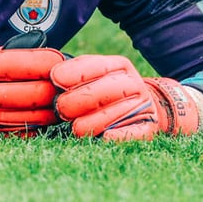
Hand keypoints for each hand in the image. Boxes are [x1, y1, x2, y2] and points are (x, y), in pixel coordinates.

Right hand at [0, 34, 64, 133]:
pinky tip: (46, 119)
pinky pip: (16, 132)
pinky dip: (35, 127)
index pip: (14, 64)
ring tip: (61, 102)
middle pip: (23, 94)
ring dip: (48, 111)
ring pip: (23, 116)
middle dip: (50, 89)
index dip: (42, 62)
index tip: (60, 59)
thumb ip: (5, 56)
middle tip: (66, 84)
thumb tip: (45, 52)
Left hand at [50, 54, 198, 140]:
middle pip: (99, 93)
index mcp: (119, 66)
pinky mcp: (148, 128)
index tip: (55, 80)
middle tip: (61, 109)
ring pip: (109, 116)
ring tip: (76, 126)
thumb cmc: (110, 89)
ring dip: (87, 124)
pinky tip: (105, 136)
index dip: (71, 74)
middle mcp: (132, 83)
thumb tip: (55, 77)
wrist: (147, 107)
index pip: (94, 67)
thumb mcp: (97, 73)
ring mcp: (142, 105)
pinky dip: (115, 136)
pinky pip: (130, 133)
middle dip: (73, 102)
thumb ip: (76, 72)